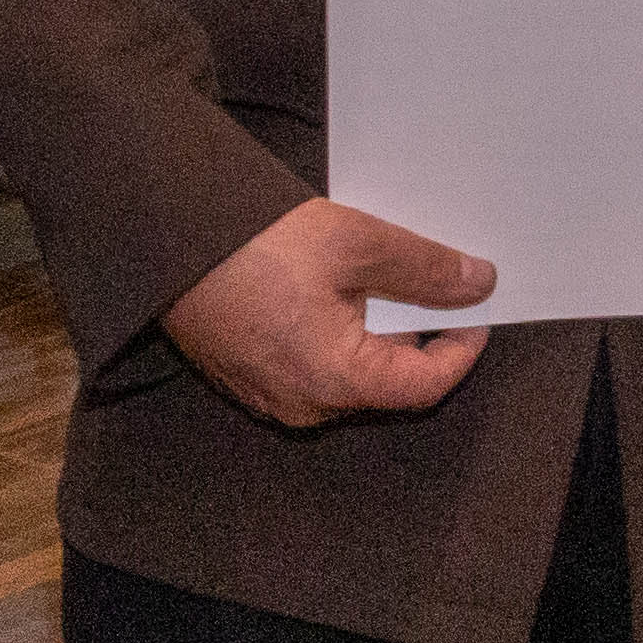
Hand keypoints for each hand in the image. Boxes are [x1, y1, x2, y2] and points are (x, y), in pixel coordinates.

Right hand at [165, 200, 495, 429]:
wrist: (164, 236)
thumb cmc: (256, 243)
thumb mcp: (355, 243)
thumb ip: (423, 269)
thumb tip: (478, 283)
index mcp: (336, 382)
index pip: (426, 386)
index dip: (462, 347)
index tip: (476, 306)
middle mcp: (303, 406)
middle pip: (387, 385)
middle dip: (419, 337)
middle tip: (432, 283)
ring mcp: (270, 397)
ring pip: (349, 377)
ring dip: (375, 336)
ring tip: (382, 280)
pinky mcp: (246, 378)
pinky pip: (311, 369)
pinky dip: (338, 338)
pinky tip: (336, 291)